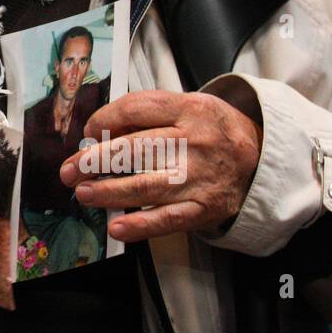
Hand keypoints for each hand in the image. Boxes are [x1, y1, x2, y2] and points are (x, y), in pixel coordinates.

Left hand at [59, 90, 261, 242]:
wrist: (260, 159)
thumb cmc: (214, 130)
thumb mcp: (189, 106)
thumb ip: (150, 113)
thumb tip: (100, 131)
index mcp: (188, 109)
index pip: (135, 108)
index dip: (104, 119)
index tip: (89, 131)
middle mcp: (194, 142)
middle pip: (135, 149)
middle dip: (94, 160)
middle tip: (70, 169)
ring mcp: (199, 177)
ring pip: (146, 185)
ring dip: (108, 191)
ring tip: (83, 193)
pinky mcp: (205, 207)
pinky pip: (168, 219)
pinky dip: (140, 225)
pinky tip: (117, 226)